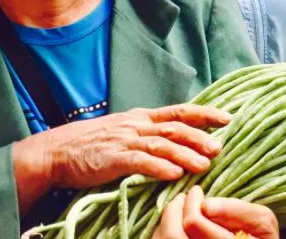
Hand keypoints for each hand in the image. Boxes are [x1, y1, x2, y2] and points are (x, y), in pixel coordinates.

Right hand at [13, 104, 230, 211]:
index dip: (204, 114)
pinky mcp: (113, 158)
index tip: (227, 118)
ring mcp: (125, 140)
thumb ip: (149, 134)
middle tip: (219, 148)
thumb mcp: (125, 131)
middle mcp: (137, 125)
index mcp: (142, 117)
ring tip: (204, 164)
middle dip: (200, 137)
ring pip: (161, 144)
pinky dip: (158, 167)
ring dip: (185, 154)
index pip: (179, 112)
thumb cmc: (94, 144)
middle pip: (175, 128)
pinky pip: (139, 162)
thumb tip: (179, 141)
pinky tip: (174, 174)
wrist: (58, 150)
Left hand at [154, 186, 278, 238]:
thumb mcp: (262, 222)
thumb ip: (240, 211)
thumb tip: (207, 205)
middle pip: (173, 234)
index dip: (192, 203)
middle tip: (185, 196)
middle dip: (174, 208)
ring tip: (179, 207)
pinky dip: (164, 232)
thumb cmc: (260, 238)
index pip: (193, 223)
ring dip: (168, 220)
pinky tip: (177, 225)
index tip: (198, 192)